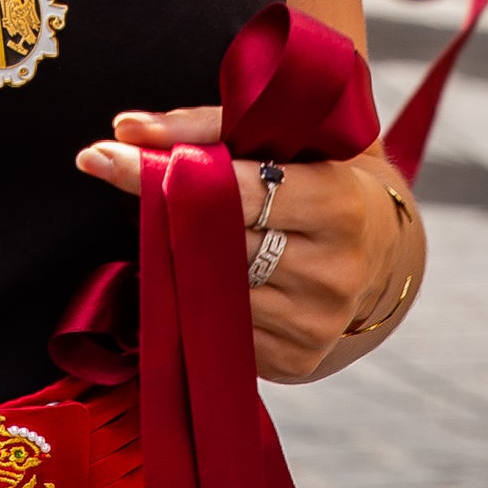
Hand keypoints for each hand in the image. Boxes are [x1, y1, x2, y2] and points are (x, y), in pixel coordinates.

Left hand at [74, 107, 413, 380]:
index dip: (166, 173)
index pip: (236, 191)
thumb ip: (206, 126)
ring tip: (176, 233)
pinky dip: (199, 303)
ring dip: (178, 262)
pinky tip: (205, 278)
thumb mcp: (285, 137)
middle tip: (123, 183)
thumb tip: (126, 129)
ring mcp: (317, 323)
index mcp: (339, 202)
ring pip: (210, 291)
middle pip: (215, 244)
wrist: (383, 254)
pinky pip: (220, 330)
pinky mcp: (297, 361)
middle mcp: (334, 270)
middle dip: (164, 215)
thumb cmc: (320, 176)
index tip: (104, 155)